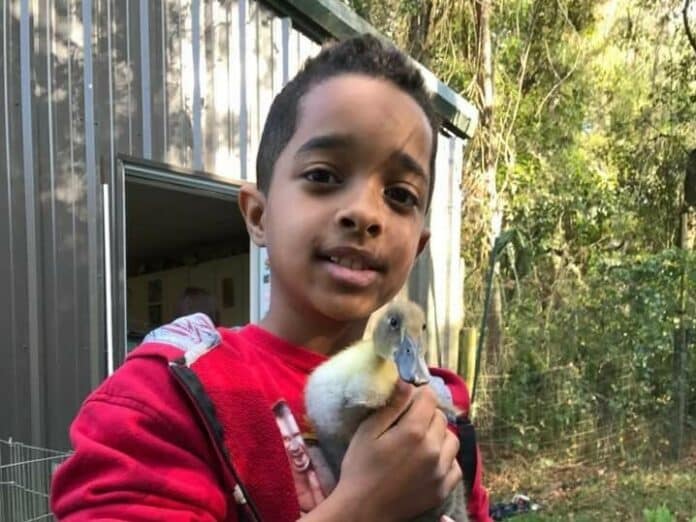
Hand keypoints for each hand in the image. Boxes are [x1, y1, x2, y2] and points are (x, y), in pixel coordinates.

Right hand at [334, 381, 461, 521]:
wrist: (363, 510)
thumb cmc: (360, 468)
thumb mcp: (367, 431)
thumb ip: (391, 406)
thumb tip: (406, 382)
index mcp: (413, 431)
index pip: (429, 398)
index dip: (418, 395)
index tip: (408, 401)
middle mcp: (433, 448)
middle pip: (441, 417)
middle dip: (427, 414)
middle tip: (409, 423)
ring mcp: (441, 470)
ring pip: (452, 439)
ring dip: (440, 435)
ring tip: (422, 442)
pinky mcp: (444, 488)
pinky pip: (455, 464)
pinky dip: (445, 459)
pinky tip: (429, 461)